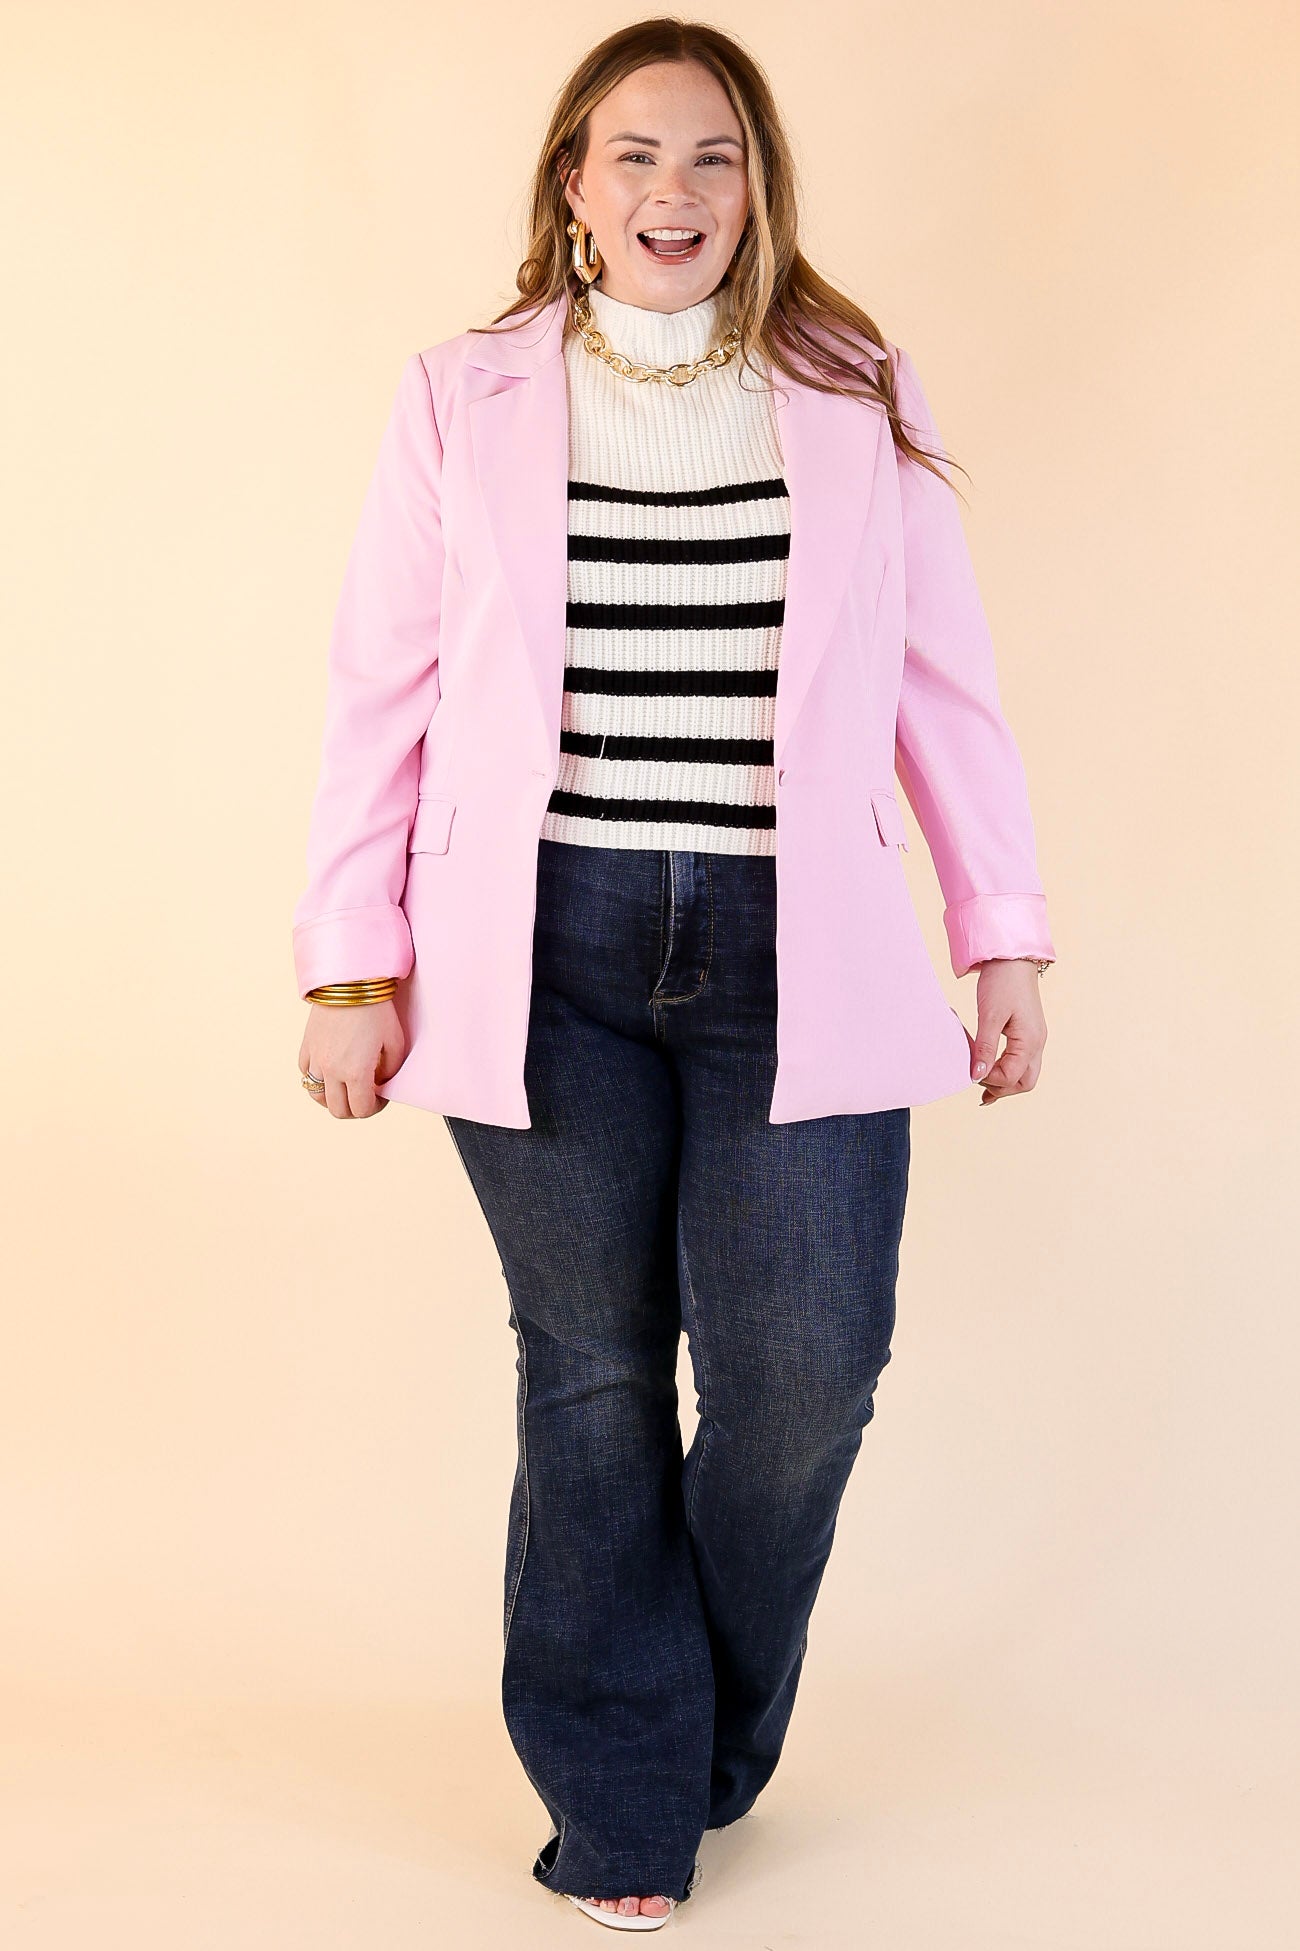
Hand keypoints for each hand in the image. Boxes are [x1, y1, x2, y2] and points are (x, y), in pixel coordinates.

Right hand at [298, 999, 405, 1118]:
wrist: (350, 981)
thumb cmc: (376, 1009)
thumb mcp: (394, 1042)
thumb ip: (389, 1070)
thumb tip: (380, 1082)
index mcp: (356, 1073)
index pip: (362, 1110)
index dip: (375, 1109)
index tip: (380, 1097)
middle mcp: (332, 1071)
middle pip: (338, 1110)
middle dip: (354, 1109)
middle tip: (364, 1096)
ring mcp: (315, 1059)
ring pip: (317, 1097)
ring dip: (333, 1098)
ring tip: (345, 1087)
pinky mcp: (306, 1046)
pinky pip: (305, 1074)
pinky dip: (317, 1079)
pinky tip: (331, 1070)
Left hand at [968, 960, 1047, 1105]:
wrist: (1012, 959)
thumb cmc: (1002, 983)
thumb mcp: (990, 1016)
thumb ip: (985, 1048)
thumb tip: (977, 1076)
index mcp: (1030, 1041)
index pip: (1012, 1077)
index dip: (990, 1080)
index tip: (972, 1071)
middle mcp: (1037, 1043)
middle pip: (1025, 1082)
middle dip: (1003, 1088)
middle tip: (980, 1086)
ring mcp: (1035, 1039)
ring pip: (1025, 1073)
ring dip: (1005, 1082)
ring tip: (983, 1084)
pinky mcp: (1028, 1033)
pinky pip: (1021, 1061)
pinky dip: (1007, 1070)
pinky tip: (990, 1071)